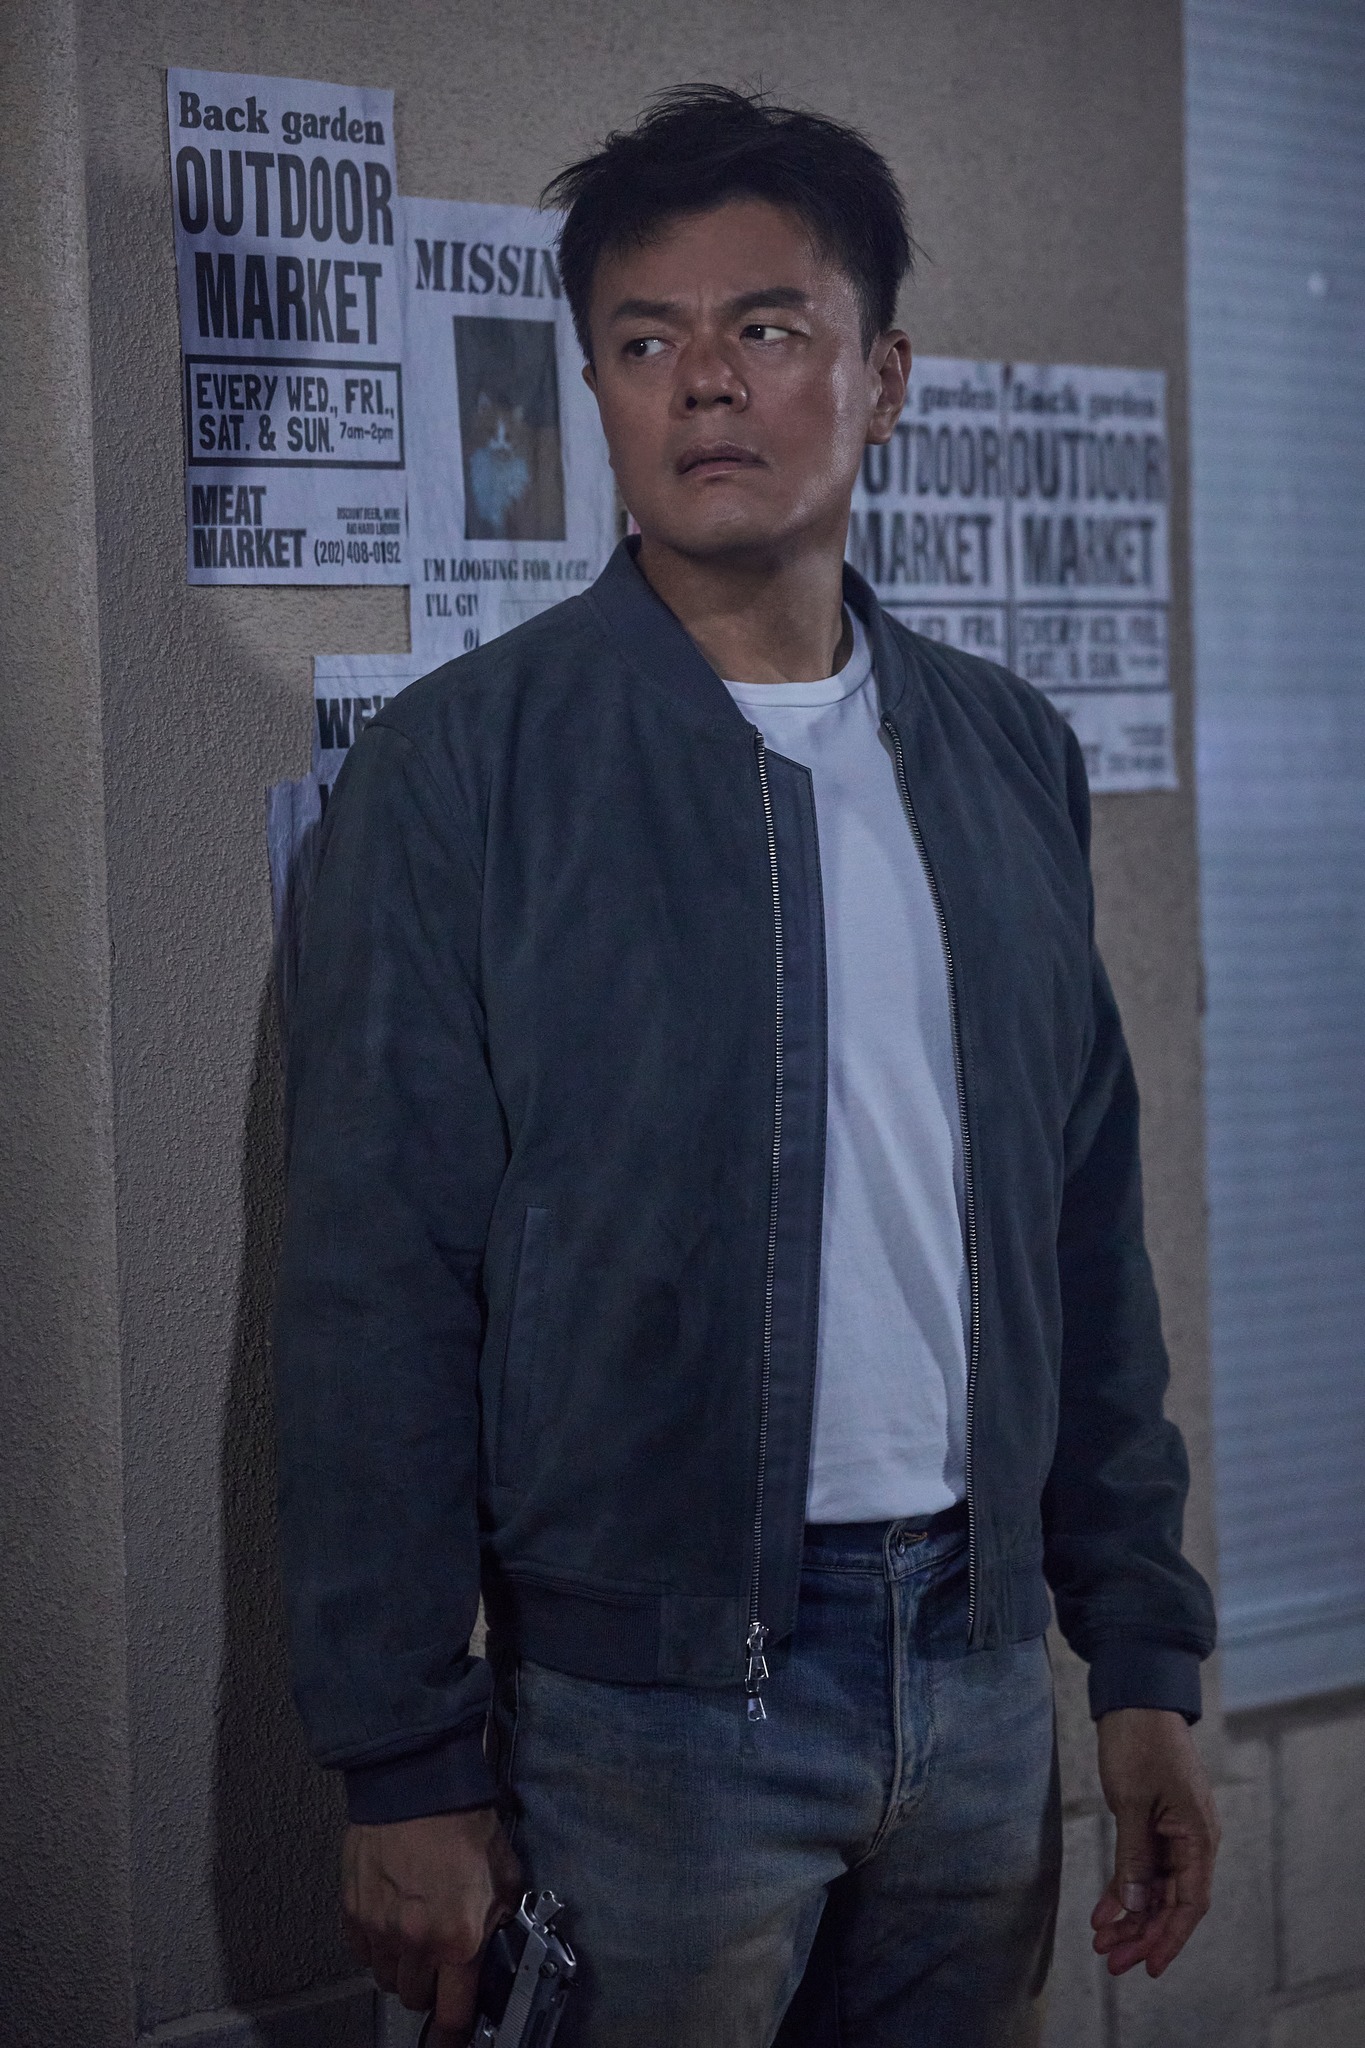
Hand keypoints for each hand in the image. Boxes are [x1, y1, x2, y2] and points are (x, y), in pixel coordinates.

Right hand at [342, 1807, 523, 2044]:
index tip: (454, 2037)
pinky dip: (375, 1946)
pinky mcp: (353, 1912)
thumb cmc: (462, 1821)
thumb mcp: (505, 1872)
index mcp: (459, 1939)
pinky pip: (362, 1953)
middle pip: (416, 1999)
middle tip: (440, 1960)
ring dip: (402, 1967)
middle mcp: (416, 1943)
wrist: (415, 1782)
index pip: (454, 2014)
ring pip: (387, 1979)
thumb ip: (503, 1917)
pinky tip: (391, 1919)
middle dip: (430, 1986)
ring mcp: (379, 1930)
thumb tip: (503, 1940)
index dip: (455, 2033)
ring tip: (415, 1934)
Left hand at [1091, 1707, 1219, 1977]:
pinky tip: (1105, 1911)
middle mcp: (1194, 1839)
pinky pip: (1147, 1867)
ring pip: (1158, 1889)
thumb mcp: (1131, 1801)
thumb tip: (1137, 1904)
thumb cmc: (1138, 1741)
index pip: (1190, 1902)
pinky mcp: (1158, 1823)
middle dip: (1143, 1933)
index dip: (1170, 1937)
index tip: (1149, 1966)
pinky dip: (1127, 1889)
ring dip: (1132, 1916)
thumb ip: (1135, 1856)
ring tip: (1102, 1941)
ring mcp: (1176, 1832)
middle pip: (1172, 1902)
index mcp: (1198, 1835)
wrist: (1136, 1696)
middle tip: (1111, 1961)